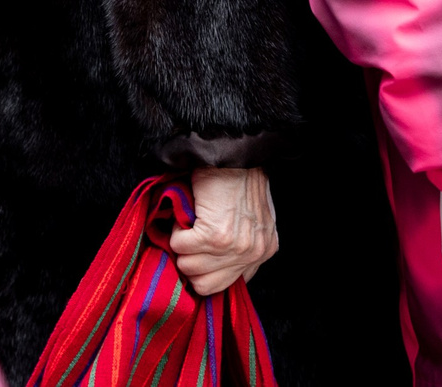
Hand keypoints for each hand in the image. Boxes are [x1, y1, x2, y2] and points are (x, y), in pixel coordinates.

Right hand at [168, 166, 277, 296]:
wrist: (236, 155)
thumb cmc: (240, 183)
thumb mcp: (252, 221)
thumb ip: (240, 250)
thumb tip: (212, 273)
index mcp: (264, 251)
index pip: (224, 286)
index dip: (205, 272)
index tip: (199, 256)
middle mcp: (253, 253)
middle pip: (203, 284)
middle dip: (191, 261)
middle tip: (195, 237)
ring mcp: (235, 247)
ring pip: (187, 266)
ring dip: (183, 243)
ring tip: (195, 222)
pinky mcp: (215, 235)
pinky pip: (179, 246)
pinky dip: (177, 228)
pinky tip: (192, 213)